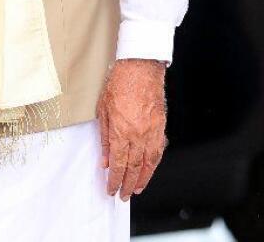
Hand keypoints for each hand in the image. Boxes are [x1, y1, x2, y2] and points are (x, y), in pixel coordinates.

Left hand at [97, 59, 167, 200]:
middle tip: (123, 195)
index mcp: (121, 132)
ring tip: (137, 189)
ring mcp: (151, 131)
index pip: (118, 165)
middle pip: (134, 168)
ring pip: (149, 162)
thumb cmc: (119, 84)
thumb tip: (104, 159)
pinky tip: (150, 169)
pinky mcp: (160, 126)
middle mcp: (137, 135)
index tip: (110, 189)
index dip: (114, 180)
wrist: (140, 68)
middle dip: (127, 184)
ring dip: (143, 178)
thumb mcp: (103, 111)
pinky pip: (158, 150)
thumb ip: (104, 138)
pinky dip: (154, 164)